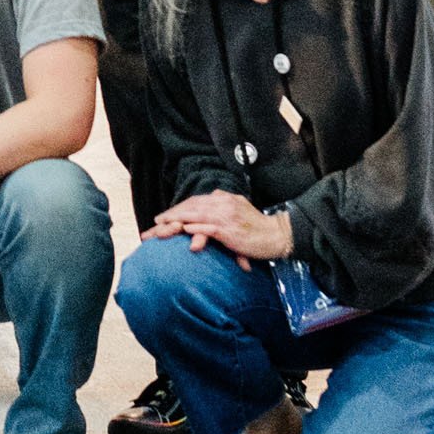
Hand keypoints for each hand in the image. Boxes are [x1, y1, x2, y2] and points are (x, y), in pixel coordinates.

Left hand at [153, 187, 291, 263]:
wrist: (277, 235)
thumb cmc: (258, 227)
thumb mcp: (239, 209)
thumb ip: (224, 205)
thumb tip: (210, 203)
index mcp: (224, 198)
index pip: (196, 201)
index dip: (179, 208)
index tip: (164, 216)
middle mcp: (224, 203)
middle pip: (192, 206)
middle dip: (172, 213)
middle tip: (156, 221)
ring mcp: (227, 216)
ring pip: (196, 215)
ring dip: (177, 220)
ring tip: (162, 225)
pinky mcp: (230, 230)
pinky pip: (208, 227)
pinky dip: (195, 228)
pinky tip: (183, 230)